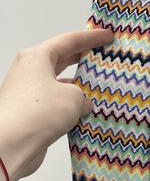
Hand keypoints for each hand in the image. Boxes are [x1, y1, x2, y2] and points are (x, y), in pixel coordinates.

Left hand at [0, 28, 113, 180]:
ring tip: (100, 89)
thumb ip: (83, 96)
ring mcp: (28, 93)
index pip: (68, 41)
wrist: (10, 144)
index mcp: (36, 58)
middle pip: (61, 60)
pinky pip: (55, 104)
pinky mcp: (29, 113)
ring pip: (58, 84)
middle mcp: (29, 72)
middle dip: (82, 59)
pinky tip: (87, 113)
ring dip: (78, 87)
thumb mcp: (74, 98)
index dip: (91, 38)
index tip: (108, 36)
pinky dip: (70, 106)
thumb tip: (83, 103)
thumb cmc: (39, 111)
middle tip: (103, 58)